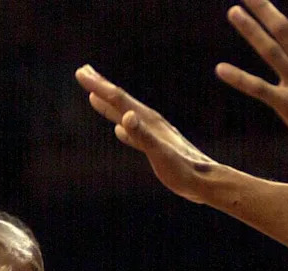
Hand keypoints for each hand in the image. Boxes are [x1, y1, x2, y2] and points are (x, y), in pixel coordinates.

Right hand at [75, 65, 220, 203]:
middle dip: (101, 86)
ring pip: (126, 113)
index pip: (119, 99)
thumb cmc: (183, 171)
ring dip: (109, 103)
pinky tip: (119, 129)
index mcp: (148, 121)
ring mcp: (154, 134)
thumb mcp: (160, 154)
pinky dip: (123, 126)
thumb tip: (126, 117)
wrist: (206, 182)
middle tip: (82, 71)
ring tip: (94, 95)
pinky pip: (134, 132)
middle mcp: (150, 123)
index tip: (80, 72)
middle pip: (121, 100)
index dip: (99, 86)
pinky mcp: (157, 147)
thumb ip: (142, 136)